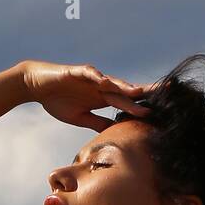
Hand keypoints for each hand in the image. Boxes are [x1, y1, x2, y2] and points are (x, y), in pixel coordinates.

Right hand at [19, 60, 152, 130]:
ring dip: (125, 87)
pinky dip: (96, 77)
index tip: (160, 111)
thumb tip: (113, 132)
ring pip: (111, 82)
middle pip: (127, 89)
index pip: (128, 102)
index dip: (143, 105)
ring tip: (138, 92)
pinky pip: (89, 74)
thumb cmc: (58, 100)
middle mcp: (101, 86)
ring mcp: (91, 78)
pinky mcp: (76, 72)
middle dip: (145, 91)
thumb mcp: (80, 118)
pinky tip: (105, 81)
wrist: (37, 86)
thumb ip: (97, 123)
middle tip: (166, 91)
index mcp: (103, 98)